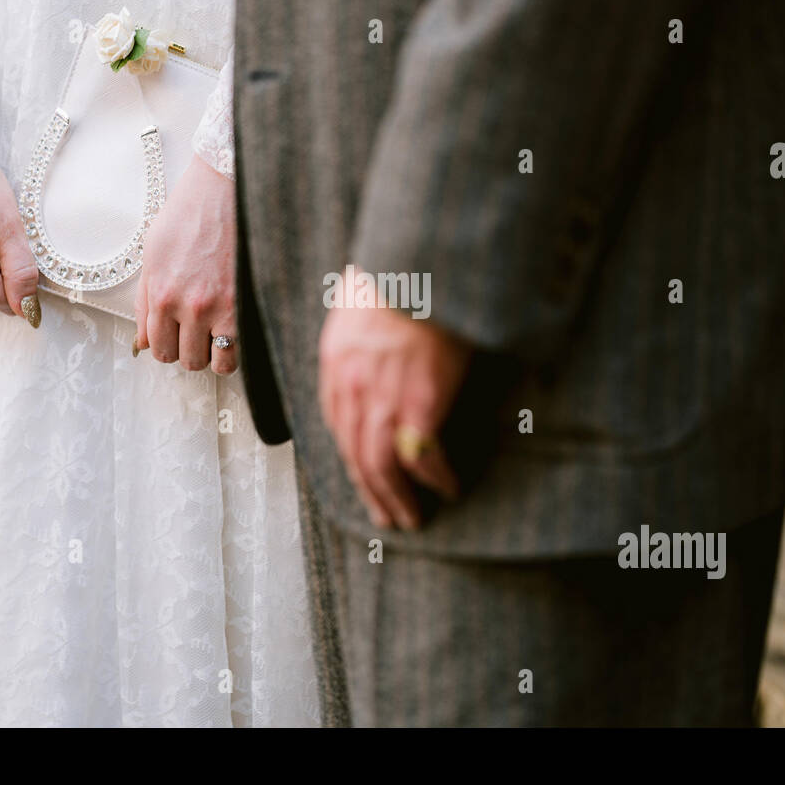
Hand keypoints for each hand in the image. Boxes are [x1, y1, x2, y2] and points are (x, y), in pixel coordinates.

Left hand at [133, 155, 236, 373]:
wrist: (226, 189)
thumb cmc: (189, 215)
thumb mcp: (153, 254)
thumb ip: (145, 302)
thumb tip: (143, 341)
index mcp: (162, 294)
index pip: (158, 347)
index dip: (167, 345)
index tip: (178, 337)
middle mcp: (189, 306)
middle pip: (186, 359)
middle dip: (190, 350)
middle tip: (199, 332)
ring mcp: (221, 308)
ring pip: (214, 362)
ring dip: (215, 354)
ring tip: (219, 335)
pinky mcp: (248, 305)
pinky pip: (240, 351)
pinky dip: (237, 349)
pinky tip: (237, 332)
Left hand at [318, 269, 471, 529]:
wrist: (421, 266)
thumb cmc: (401, 274)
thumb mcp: (364, 302)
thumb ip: (365, 333)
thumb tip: (381, 347)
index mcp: (336, 363)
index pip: (338, 423)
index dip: (353, 454)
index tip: (365, 473)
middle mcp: (352, 388)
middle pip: (355, 455)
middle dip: (371, 492)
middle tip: (386, 516)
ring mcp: (383, 400)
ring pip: (381, 467)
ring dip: (397, 499)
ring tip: (412, 518)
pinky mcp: (419, 405)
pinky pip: (422, 458)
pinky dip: (435, 480)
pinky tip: (449, 489)